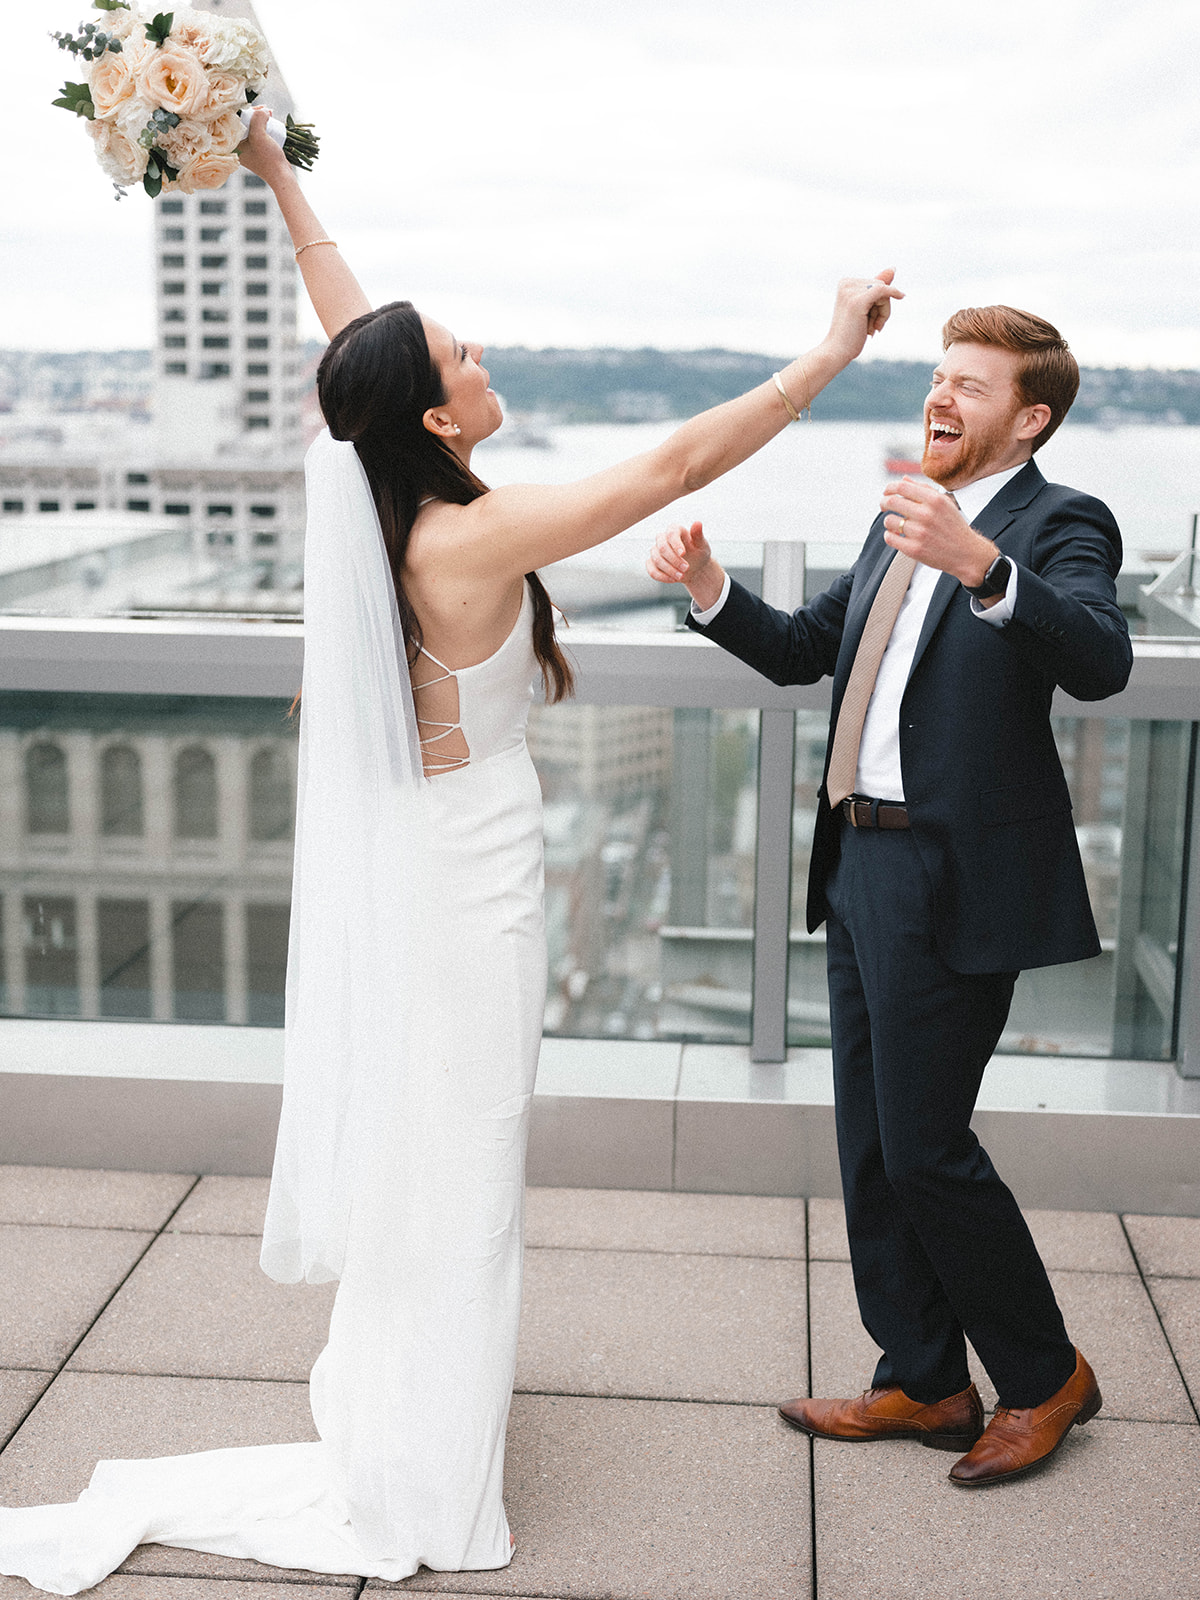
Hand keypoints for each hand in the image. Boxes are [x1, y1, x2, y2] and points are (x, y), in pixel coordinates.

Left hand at [237, 107, 290, 186]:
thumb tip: (262, 109)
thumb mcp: (259, 135)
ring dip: (259, 117)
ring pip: (250, 126)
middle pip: (241, 122)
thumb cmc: (268, 159)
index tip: (255, 107)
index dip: (243, 110)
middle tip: (264, 109)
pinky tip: (269, 120)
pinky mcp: (256, 149)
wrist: (281, 175)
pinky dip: (262, 125)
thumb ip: (257, 118)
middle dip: (253, 113)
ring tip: (269, 113)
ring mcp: (247, 149)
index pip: (232, 121)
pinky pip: (256, 132)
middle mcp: (237, 147)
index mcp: (232, 145)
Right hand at [646, 520, 724, 611]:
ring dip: (670, 570)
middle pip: (662, 547)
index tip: (683, 553)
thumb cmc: (698, 553)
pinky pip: (652, 571)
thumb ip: (698, 535)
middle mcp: (662, 539)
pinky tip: (673, 580)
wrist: (695, 567)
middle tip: (687, 568)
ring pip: (657, 560)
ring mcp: (655, 551)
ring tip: (682, 576)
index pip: (670, 533)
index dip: (675, 543)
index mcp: (674, 530)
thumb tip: (698, 522)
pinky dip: (663, 577)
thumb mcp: (702, 545)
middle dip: (674, 560)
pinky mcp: (651, 563)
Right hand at [823, 268, 903, 364]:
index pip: (875, 283)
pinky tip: (902, 296)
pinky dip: (894, 293)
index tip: (871, 322)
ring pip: (884, 291)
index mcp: (845, 283)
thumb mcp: (866, 309)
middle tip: (873, 328)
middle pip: (881, 285)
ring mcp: (851, 291)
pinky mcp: (858, 300)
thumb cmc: (850, 334)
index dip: (879, 303)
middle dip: (883, 307)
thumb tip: (893, 268)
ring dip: (884, 312)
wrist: (836, 352)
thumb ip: (877, 288)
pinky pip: (883, 290)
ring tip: (872, 329)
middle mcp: (846, 283)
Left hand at [881, 477, 998, 588]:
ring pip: (889, 521)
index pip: (902, 487)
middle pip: (892, 502)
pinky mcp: (914, 549)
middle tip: (884, 506)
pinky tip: (896, 535)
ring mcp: (920, 533)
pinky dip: (889, 535)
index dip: (889, 488)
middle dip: (883, 502)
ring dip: (889, 521)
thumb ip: (924, 489)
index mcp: (934, 500)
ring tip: (896, 524)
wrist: (966, 553)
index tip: (886, 492)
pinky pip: (890, 538)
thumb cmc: (954, 526)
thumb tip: (903, 479)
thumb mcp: (944, 503)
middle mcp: (926, 514)